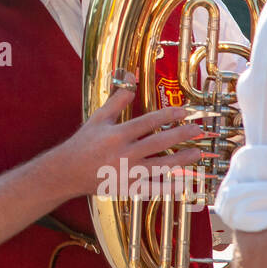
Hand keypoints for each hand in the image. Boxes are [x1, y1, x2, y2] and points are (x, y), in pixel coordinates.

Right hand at [53, 76, 202, 199]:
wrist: (67, 171)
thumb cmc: (84, 143)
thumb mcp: (99, 118)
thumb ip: (117, 100)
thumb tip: (131, 78)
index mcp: (117, 134)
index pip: (148, 122)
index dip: (168, 116)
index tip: (184, 112)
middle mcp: (124, 153)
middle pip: (159, 142)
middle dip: (181, 135)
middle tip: (199, 130)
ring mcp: (127, 173)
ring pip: (161, 165)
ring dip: (182, 159)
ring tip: (198, 153)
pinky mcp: (128, 188)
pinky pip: (153, 189)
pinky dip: (170, 187)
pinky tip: (184, 183)